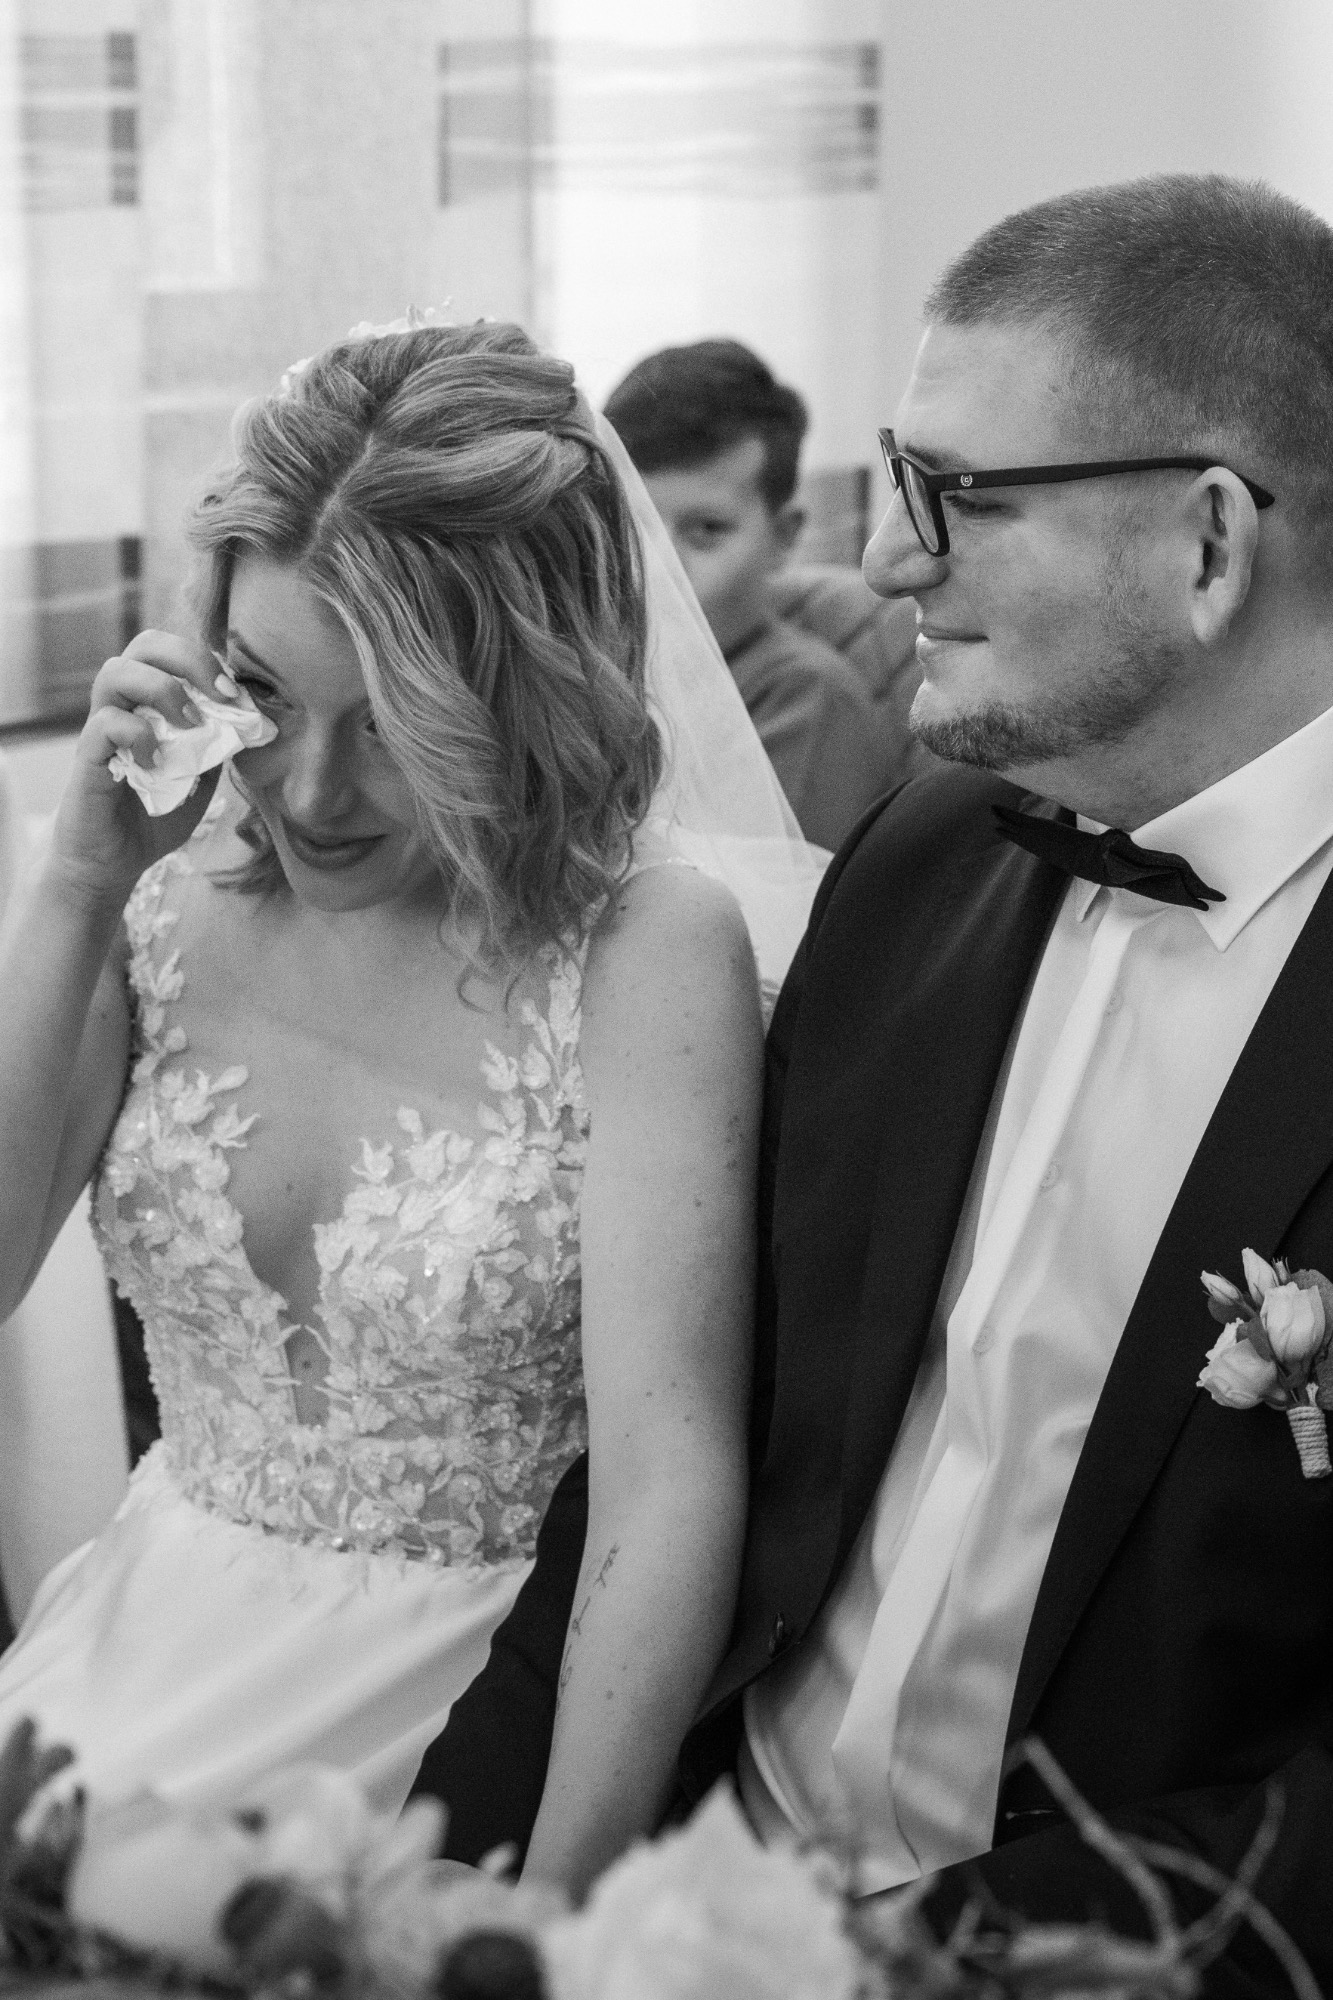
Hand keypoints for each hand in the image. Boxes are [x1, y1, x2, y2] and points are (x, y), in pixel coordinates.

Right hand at [49, 631, 234, 904]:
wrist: (111, 864)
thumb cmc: (151, 818)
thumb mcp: (199, 781)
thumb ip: (217, 749)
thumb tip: (251, 723)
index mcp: (148, 703)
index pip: (171, 652)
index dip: (208, 661)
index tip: (238, 695)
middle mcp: (122, 705)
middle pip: (144, 644)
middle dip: (190, 658)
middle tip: (222, 694)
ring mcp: (101, 729)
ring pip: (115, 671)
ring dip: (163, 689)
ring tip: (190, 724)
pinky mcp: (88, 758)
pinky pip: (104, 723)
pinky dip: (138, 735)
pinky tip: (157, 763)